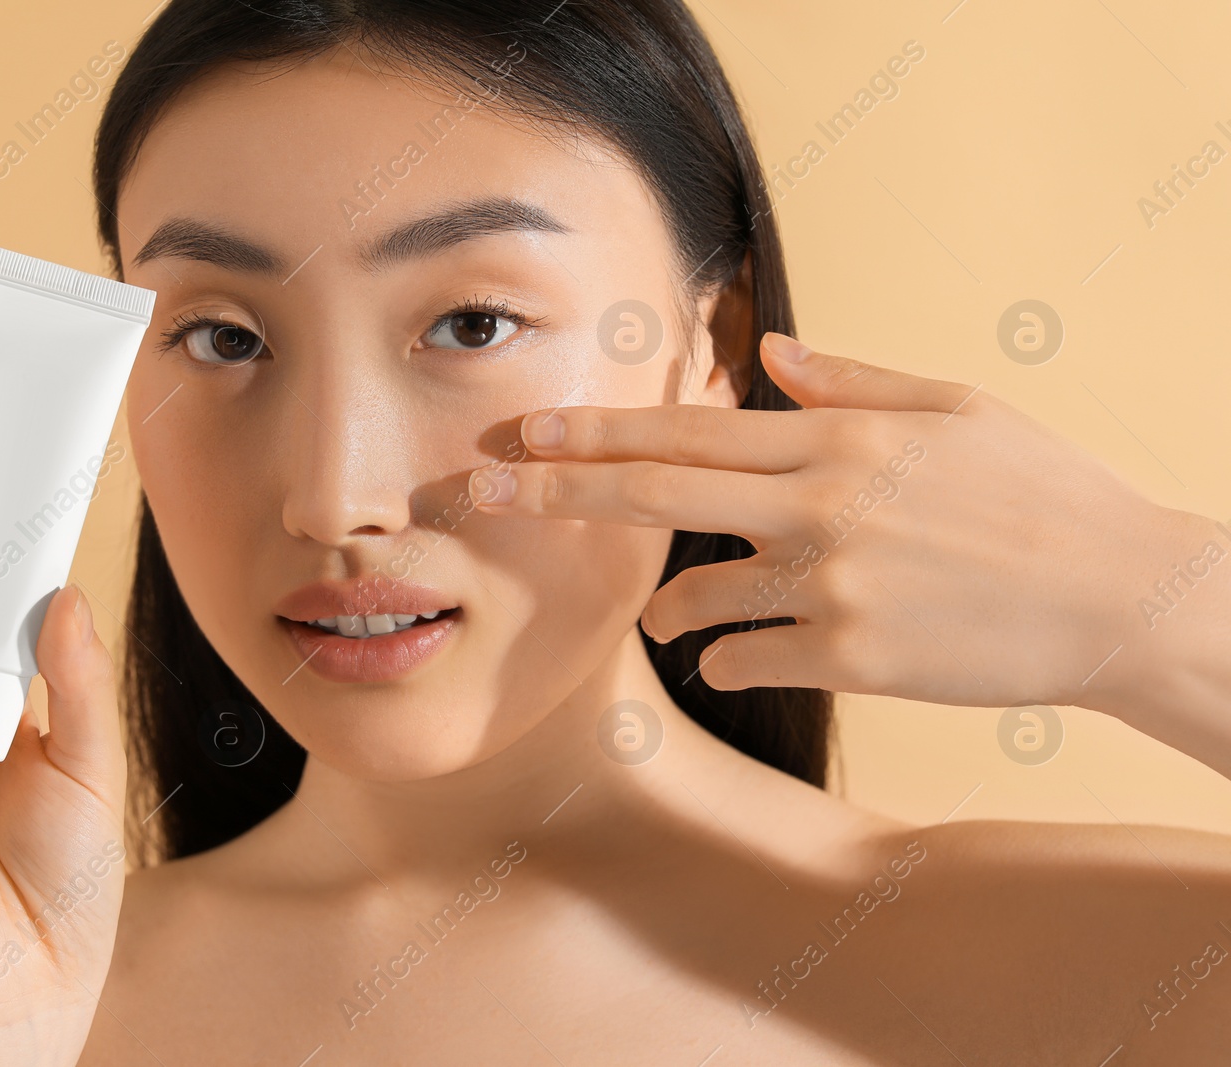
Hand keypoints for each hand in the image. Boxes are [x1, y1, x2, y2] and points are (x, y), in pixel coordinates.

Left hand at [470, 332, 1206, 715]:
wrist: (1123, 599)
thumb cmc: (1044, 494)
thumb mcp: (957, 410)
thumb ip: (852, 383)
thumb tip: (768, 359)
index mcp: (839, 439)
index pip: (687, 428)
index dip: (595, 430)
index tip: (526, 429)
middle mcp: (820, 505)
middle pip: (656, 495)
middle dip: (557, 492)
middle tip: (482, 490)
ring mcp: (832, 585)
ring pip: (696, 596)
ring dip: (663, 604)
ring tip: (659, 612)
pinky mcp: (851, 657)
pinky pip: (746, 657)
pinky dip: (727, 655)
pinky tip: (733, 654)